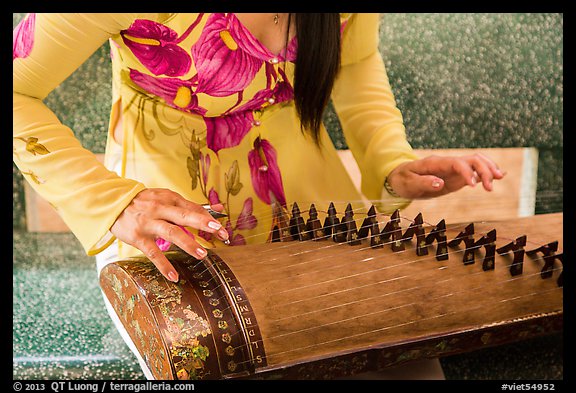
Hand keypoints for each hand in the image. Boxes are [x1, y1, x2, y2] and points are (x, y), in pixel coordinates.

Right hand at [110, 188, 228, 281]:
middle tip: (220, 233)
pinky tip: (174, 276)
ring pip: (171, 233)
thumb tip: (218, 208)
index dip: (208, 217)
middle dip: (203, 224)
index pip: (192, 208)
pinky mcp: (138, 237)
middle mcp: (160, 209)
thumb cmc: (145, 202)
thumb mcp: (166, 198)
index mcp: (169, 199)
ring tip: (202, 255)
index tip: (222, 228)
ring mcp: (149, 223)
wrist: (112, 203)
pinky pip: (153, 252)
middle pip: (185, 216)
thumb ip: (191, 205)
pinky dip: (163, 265)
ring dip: (188, 244)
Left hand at [386, 153, 505, 198]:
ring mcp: (453, 168)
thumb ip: (423, 183)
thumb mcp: (409, 184)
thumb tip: (440, 183)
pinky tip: (498, 178)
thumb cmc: (403, 180)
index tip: (473, 186)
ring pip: (476, 162)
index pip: (456, 163)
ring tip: (499, 179)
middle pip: (471, 159)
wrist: (400, 178)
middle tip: (490, 187)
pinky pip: (474, 171)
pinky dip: (486, 173)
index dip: (466, 172)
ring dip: (489, 169)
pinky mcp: (456, 176)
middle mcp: (447, 163)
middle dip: (484, 170)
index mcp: (436, 163)